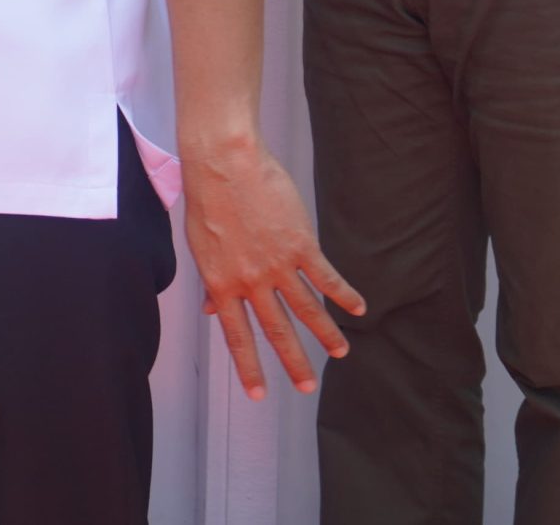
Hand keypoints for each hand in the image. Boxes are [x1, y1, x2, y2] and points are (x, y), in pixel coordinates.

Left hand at [183, 140, 364, 400]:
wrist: (224, 164)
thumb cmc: (207, 201)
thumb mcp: (200, 247)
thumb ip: (210, 281)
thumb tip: (210, 309)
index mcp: (222, 283)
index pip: (236, 336)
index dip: (249, 366)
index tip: (258, 394)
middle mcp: (251, 281)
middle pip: (276, 330)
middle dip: (293, 362)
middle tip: (308, 388)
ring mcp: (277, 265)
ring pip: (308, 309)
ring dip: (326, 334)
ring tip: (340, 354)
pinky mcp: (300, 245)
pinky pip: (326, 278)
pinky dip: (344, 295)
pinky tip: (358, 308)